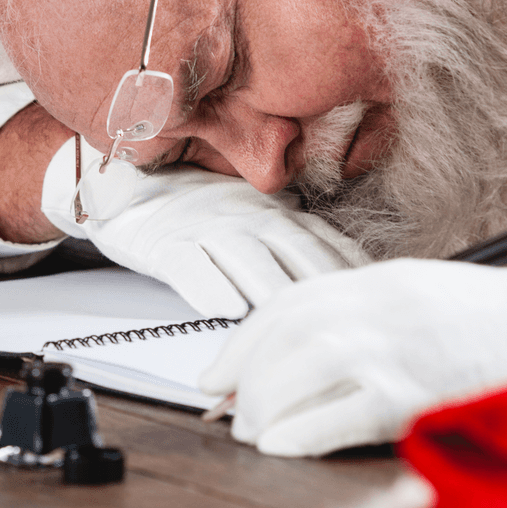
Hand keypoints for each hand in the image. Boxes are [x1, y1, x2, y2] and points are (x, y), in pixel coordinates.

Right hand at [42, 138, 369, 317]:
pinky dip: (207, 285)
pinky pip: (188, 264)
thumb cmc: (200, 210)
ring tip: (293, 320)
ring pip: (245, 259)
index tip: (375, 295)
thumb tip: (347, 271)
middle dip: (322, 283)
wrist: (131, 186)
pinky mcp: (166, 242)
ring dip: (271, 289)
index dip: (348, 268)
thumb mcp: (255, 216)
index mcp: (272, 212)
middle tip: (347, 317)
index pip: (321, 240)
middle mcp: (245, 216)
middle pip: (292, 250)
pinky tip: (224, 308)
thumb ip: (296, 240)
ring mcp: (205, 228)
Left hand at [199, 259, 506, 454]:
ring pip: (298, 375)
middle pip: (283, 340)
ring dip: (263, 410)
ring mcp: (392, 351)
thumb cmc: (487, 318)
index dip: (239, 343)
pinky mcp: (411, 397)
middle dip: (245, 382)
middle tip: (231, 414)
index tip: (215, 375)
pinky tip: (281, 446)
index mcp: (373, 281)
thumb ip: (354, 314)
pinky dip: (298, 434)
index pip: (285, 306)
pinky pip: (335, 418)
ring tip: (253, 434)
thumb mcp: (412, 293)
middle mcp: (374, 309)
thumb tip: (295, 352)